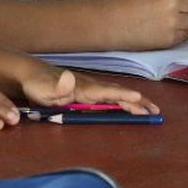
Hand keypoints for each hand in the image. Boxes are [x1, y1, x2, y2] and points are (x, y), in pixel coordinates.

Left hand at [17, 59, 158, 114]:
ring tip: (151, 110)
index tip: (139, 99)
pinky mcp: (90, 93)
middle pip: (119, 94)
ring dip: (135, 103)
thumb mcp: (43, 88)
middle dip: (138, 102)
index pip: (107, 93)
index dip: (123, 96)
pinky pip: (112, 98)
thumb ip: (57, 86)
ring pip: (118, 96)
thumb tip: (69, 77)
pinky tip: (133, 107)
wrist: (32, 75)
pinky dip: (126, 102)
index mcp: (83, 89)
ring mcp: (92, 89)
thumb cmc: (38, 85)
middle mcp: (91, 87)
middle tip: (155, 112)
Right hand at [101, 0, 187, 49]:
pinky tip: (167, 31)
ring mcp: (172, 21)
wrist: (109, 23)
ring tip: (168, 21)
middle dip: (186, 6)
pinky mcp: (170, 38)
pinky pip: (187, 34)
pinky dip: (180, 33)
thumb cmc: (126, 2)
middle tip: (173, 10)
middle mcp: (172, 2)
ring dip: (184, 20)